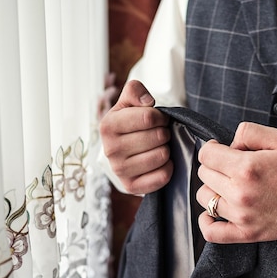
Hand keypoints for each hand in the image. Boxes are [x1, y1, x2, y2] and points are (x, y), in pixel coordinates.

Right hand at [99, 80, 172, 194]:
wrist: (125, 150)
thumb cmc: (130, 124)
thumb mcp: (129, 102)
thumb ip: (135, 90)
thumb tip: (147, 102)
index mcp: (108, 126)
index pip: (148, 117)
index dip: (160, 117)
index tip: (158, 119)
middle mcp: (110, 150)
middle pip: (157, 137)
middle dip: (164, 133)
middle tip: (159, 135)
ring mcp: (119, 170)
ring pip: (161, 156)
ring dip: (166, 149)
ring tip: (158, 147)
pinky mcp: (131, 187)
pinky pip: (162, 176)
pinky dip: (168, 168)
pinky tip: (160, 162)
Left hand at [196, 122, 276, 242]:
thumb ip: (248, 132)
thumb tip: (228, 144)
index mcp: (246, 168)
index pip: (206, 155)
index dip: (213, 148)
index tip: (222, 150)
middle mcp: (240, 193)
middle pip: (204, 174)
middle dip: (215, 166)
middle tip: (233, 167)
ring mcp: (241, 216)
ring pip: (204, 198)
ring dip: (212, 189)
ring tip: (228, 186)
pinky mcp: (245, 233)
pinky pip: (211, 232)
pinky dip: (206, 221)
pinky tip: (213, 212)